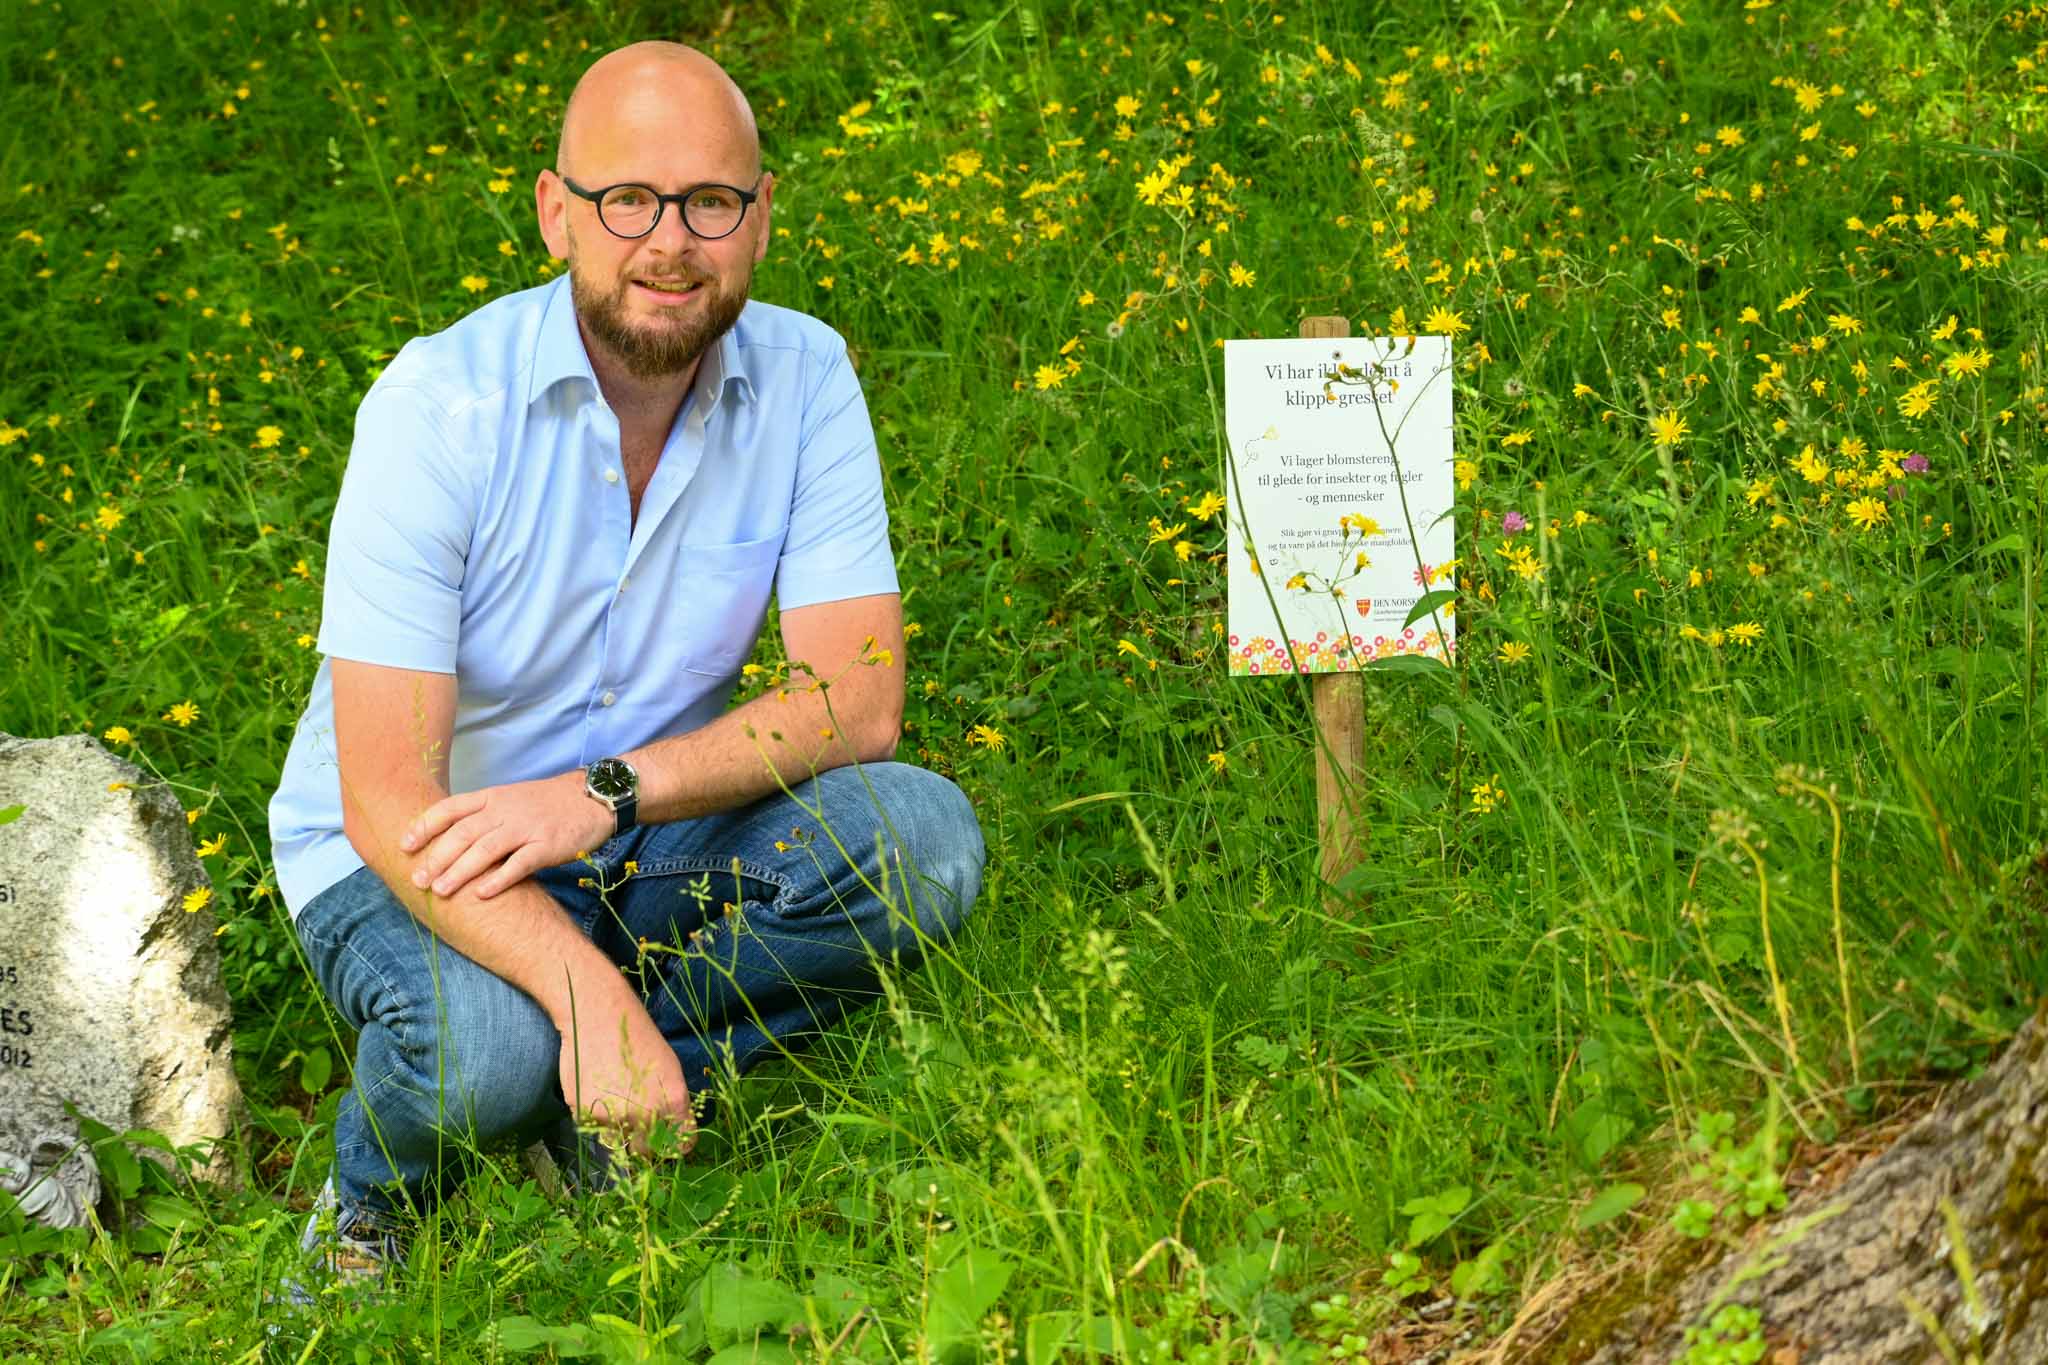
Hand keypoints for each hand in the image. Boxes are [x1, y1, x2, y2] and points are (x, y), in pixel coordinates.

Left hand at [400, 771, 614, 900]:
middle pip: (463, 833)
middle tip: (417, 880)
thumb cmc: (547, 803)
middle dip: (436, 857)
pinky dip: (499, 880)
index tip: (404, 845)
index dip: (425, 826)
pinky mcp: (548, 845)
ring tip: (440, 891)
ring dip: (460, 872)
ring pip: (485, 850)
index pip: (450, 808)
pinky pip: (519, 864)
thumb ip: (482, 814)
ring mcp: (527, 827)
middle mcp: (506, 809)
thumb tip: (446, 838)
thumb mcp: (511, 798)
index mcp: (493, 796)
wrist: (593, 798)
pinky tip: (482, 895)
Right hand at [556, 988, 695, 1157]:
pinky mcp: (585, 1114)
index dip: (675, 1146)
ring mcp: (614, 1116)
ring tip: (613, 1096)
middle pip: (646, 1152)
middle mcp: (646, 1115)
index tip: (667, 1142)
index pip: (681, 1146)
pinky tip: (596, 1087)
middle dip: (643, 1143)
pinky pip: (593, 1127)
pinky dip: (594, 1115)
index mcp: (674, 1102)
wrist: (598, 1015)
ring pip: (617, 1140)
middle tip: (635, 1120)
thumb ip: (673, 1104)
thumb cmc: (638, 1036)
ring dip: (617, 1128)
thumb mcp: (670, 1068)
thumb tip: (672, 1133)